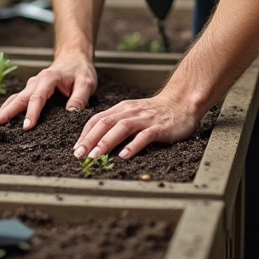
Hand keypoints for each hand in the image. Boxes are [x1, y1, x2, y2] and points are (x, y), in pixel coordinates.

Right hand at [0, 52, 97, 129]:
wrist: (74, 57)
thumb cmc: (80, 70)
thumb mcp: (86, 83)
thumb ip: (80, 99)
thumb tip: (71, 114)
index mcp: (49, 79)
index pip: (38, 98)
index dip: (31, 112)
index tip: (26, 127)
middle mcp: (37, 81)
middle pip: (20, 97)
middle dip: (7, 110)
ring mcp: (32, 85)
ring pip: (16, 98)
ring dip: (5, 109)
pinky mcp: (31, 90)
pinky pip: (18, 99)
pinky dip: (10, 108)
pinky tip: (4, 119)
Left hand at [72, 90, 200, 160]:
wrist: (182, 102)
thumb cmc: (156, 112)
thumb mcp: (133, 114)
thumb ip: (117, 124)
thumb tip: (97, 142)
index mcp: (122, 109)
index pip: (98, 120)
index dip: (85, 134)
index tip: (76, 149)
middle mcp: (131, 112)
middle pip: (105, 123)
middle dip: (90, 139)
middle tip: (80, 155)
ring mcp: (145, 119)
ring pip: (121, 128)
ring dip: (106, 142)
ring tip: (95, 156)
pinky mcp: (159, 127)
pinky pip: (144, 136)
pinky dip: (133, 146)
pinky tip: (124, 156)